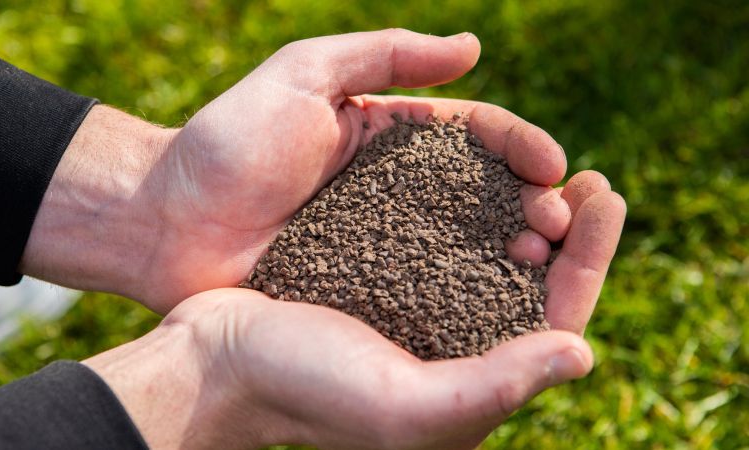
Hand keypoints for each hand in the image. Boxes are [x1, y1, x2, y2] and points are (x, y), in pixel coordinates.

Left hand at [20, 29, 620, 316]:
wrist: (164, 221)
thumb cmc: (228, 142)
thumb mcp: (303, 73)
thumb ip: (385, 55)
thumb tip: (474, 48)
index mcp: (389, 136)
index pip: (474, 137)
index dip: (519, 147)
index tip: (555, 167)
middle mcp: (397, 192)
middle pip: (482, 195)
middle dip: (530, 204)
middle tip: (561, 223)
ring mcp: (383, 245)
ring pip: (465, 246)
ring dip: (511, 253)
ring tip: (546, 263)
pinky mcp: (365, 291)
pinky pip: (426, 292)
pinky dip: (468, 296)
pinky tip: (501, 308)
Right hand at [85, 172, 624, 448]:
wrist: (219, 359)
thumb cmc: (305, 389)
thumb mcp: (404, 404)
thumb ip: (494, 387)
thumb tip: (582, 352)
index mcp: (471, 393)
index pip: (557, 325)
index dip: (591, 261)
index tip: (605, 199)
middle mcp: (453, 355)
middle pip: (533, 289)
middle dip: (568, 235)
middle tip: (588, 180)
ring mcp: (419, 316)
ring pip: (491, 259)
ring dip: (520, 213)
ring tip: (543, 170)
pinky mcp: (384, 282)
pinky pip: (442, 240)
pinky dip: (467, 208)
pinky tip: (477, 175)